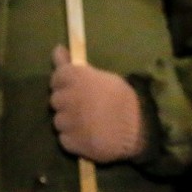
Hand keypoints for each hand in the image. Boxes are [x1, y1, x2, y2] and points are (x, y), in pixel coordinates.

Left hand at [49, 45, 146, 163]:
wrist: (137, 127)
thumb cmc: (122, 97)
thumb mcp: (101, 76)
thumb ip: (75, 66)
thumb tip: (57, 49)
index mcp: (76, 78)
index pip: (56, 78)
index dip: (64, 83)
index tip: (73, 86)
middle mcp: (68, 98)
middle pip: (55, 100)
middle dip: (66, 102)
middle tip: (83, 104)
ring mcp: (68, 122)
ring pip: (58, 120)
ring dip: (69, 120)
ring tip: (86, 121)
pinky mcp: (70, 142)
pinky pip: (64, 138)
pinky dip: (72, 137)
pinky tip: (87, 134)